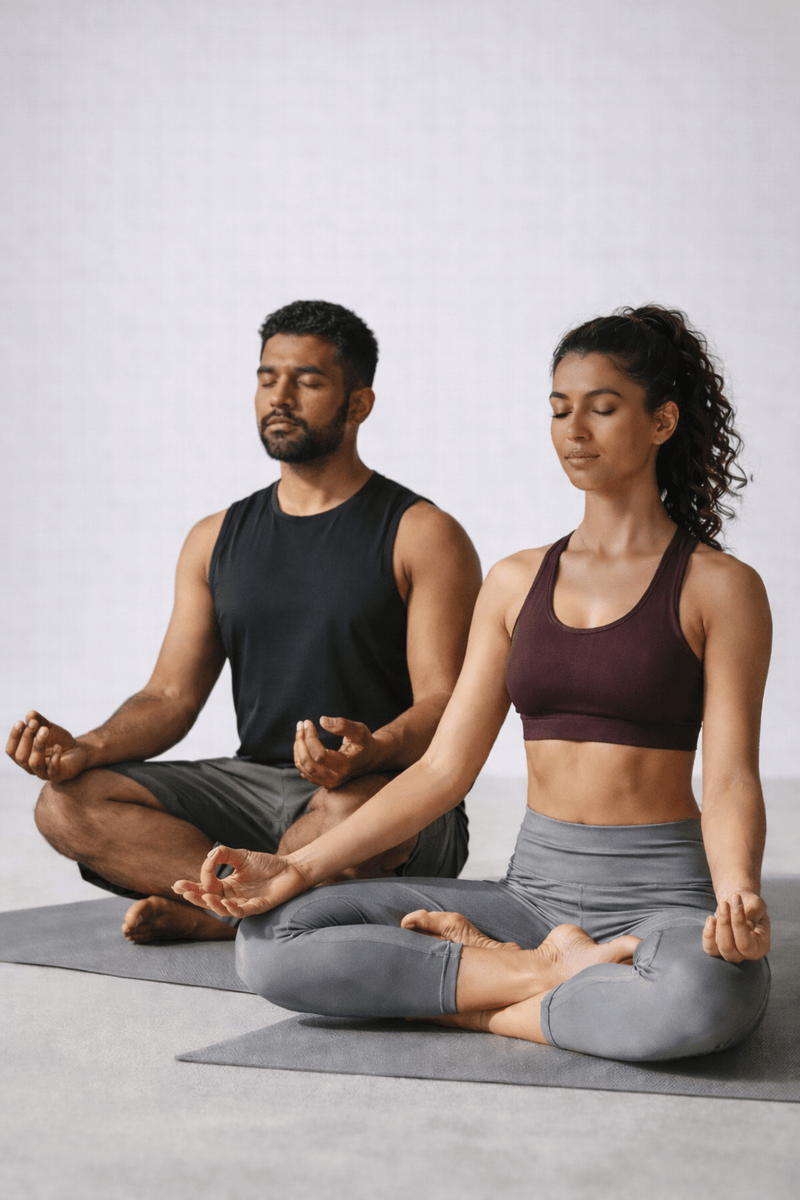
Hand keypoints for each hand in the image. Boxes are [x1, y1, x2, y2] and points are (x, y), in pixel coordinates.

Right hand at [5, 711, 89, 781]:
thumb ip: (39, 721)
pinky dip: (54, 757)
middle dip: (26, 738)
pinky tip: (58, 746)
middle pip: (21, 757)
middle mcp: (30, 768)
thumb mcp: (48, 728)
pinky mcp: (58, 776)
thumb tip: (30, 714)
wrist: (78, 751)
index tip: (21, 722)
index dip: (14, 737)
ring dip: (38, 745)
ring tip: (45, 730)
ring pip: (35, 763)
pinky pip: (53, 770)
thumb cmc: (58, 740)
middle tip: (35, 724)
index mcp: (24, 757)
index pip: (11, 751)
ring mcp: (44, 773)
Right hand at [173, 846, 310, 918]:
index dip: (191, 887)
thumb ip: (223, 854)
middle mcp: (233, 897)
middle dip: (196, 897)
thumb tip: (208, 856)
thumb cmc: (267, 864)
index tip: (179, 883)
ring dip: (213, 904)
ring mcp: (245, 903)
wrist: (291, 868)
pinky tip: (226, 902)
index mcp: (227, 886)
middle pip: (210, 901)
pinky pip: (243, 911)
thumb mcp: (241, 855)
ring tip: (205, 896)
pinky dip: (233, 909)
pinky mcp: (258, 906)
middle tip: (183, 893)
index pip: (205, 888)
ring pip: (224, 909)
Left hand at [293, 717, 381, 788]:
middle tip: (300, 724)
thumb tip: (322, 720)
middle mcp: (335, 778)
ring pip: (302, 767)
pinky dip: (299, 754)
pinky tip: (303, 742)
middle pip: (308, 762)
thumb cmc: (364, 743)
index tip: (308, 722)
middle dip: (300, 741)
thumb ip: (342, 725)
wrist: (370, 759)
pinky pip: (303, 770)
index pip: (319, 755)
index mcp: (345, 766)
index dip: (310, 737)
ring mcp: (327, 782)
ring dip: (298, 747)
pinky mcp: (321, 782)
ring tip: (301, 731)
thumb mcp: (359, 730)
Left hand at [702, 890, 769, 961]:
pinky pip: (709, 948)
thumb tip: (749, 926)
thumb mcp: (757, 904)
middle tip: (724, 903)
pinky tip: (711, 919)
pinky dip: (707, 934)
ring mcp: (732, 954)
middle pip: (729, 948)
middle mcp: (747, 955)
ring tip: (720, 907)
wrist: (737, 904)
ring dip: (717, 926)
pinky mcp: (718, 950)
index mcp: (761, 947)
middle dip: (724, 924)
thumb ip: (755, 912)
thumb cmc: (750, 904)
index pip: (746, 943)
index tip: (735, 900)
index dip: (738, 923)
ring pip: (719, 948)